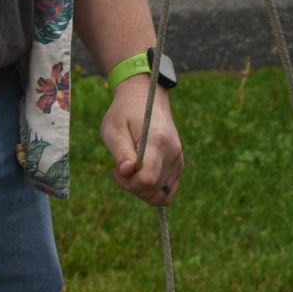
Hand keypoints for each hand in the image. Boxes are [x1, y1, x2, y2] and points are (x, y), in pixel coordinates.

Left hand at [102, 76, 181, 207]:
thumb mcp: (113, 128)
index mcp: (157, 141)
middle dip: (131, 186)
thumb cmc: (124, 113)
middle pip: (153, 189)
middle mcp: (173, 152)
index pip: (147, 179)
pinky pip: (167, 191)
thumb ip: (121, 151)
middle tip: (119, 169)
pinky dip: (152, 189)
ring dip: (142, 189)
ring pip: (161, 194)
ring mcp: (178, 158)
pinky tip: (141, 174)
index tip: (115, 170)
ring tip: (130, 170)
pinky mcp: (179, 164)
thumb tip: (127, 172)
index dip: (128, 183)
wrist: (146, 97)